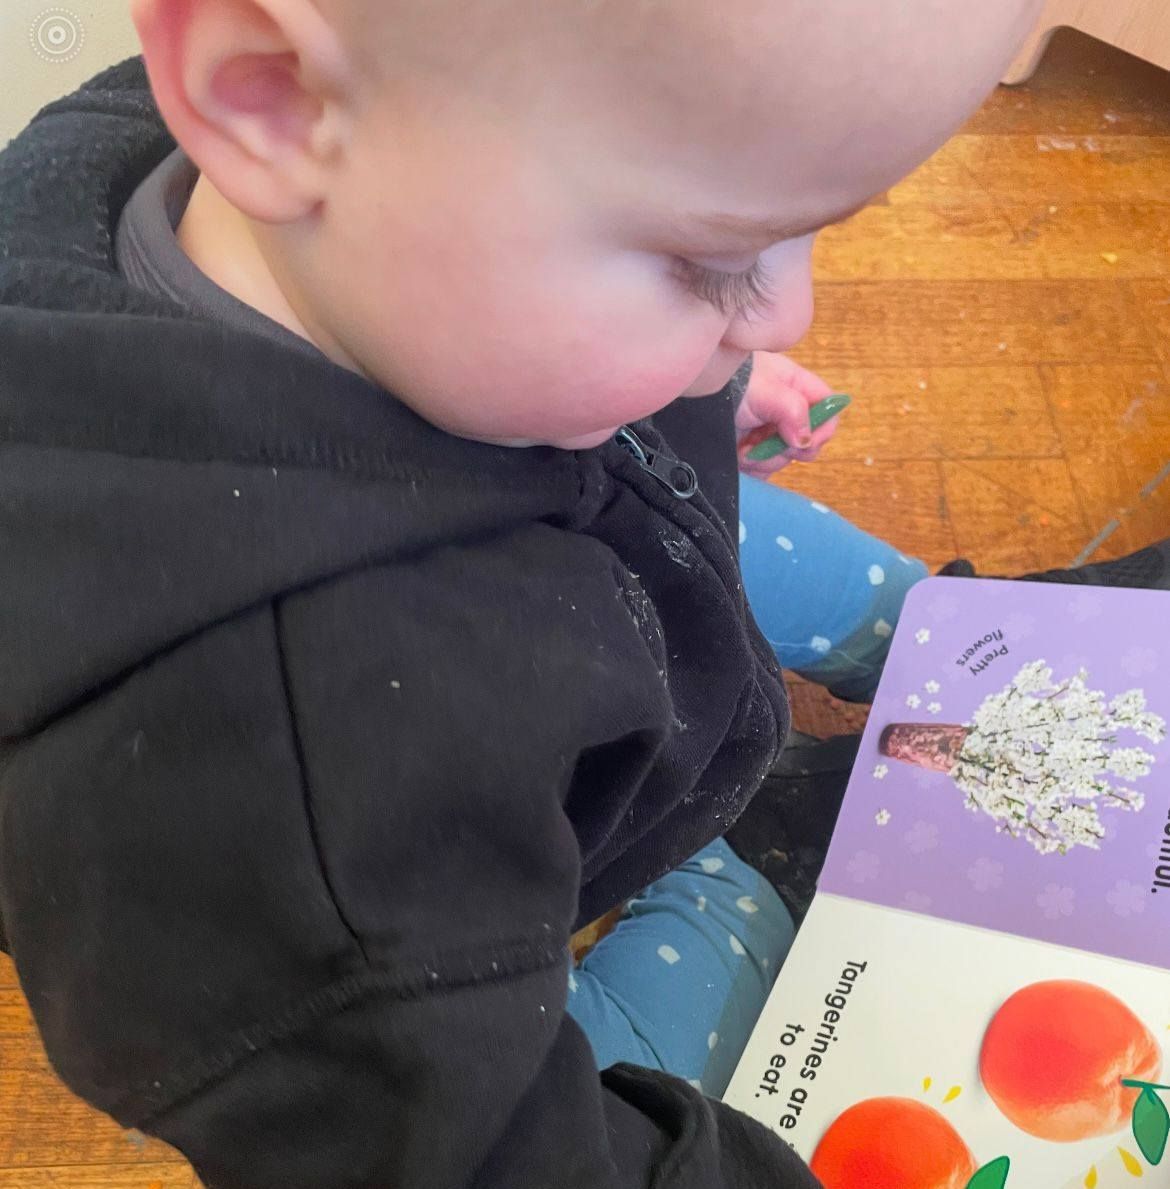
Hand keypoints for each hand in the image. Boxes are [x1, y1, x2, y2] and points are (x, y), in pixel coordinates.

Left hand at [735, 352, 843, 476]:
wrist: (694, 390)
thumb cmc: (732, 382)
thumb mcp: (766, 390)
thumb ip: (793, 411)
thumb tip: (806, 441)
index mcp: (797, 389)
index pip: (829, 410)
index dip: (822, 429)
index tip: (801, 440)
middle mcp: (786, 413)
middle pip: (806, 443)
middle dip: (784, 449)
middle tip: (763, 443)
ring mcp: (768, 434)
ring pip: (783, 460)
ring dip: (763, 459)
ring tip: (743, 448)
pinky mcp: (752, 452)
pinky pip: (764, 471)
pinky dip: (753, 469)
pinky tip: (739, 457)